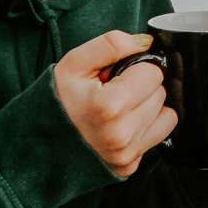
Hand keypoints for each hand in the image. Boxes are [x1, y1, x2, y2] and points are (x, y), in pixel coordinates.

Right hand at [56, 30, 176, 176]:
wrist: (41, 139)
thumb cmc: (59, 99)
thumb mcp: (74, 63)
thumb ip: (110, 44)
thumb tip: (146, 43)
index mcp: (107, 107)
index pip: (153, 73)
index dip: (136, 68)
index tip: (117, 75)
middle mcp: (120, 134)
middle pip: (160, 93)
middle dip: (142, 87)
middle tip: (115, 92)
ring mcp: (126, 153)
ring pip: (166, 113)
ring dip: (148, 106)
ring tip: (120, 108)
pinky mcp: (130, 165)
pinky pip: (162, 133)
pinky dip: (150, 125)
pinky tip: (127, 122)